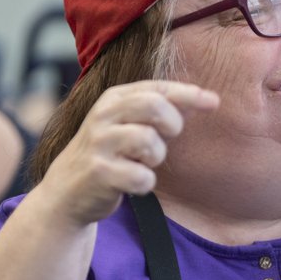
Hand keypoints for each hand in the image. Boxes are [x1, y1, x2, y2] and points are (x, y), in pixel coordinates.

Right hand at [38, 80, 219, 225]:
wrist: (67, 192)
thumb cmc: (109, 154)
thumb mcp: (130, 124)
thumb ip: (162, 111)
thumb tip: (207, 99)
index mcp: (113, 99)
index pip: (157, 88)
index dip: (189, 94)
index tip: (213, 102)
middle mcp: (103, 116)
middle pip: (153, 106)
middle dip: (172, 124)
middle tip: (167, 138)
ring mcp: (98, 143)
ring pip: (148, 141)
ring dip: (156, 157)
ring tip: (143, 163)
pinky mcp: (98, 172)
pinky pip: (141, 177)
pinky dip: (144, 183)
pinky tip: (131, 183)